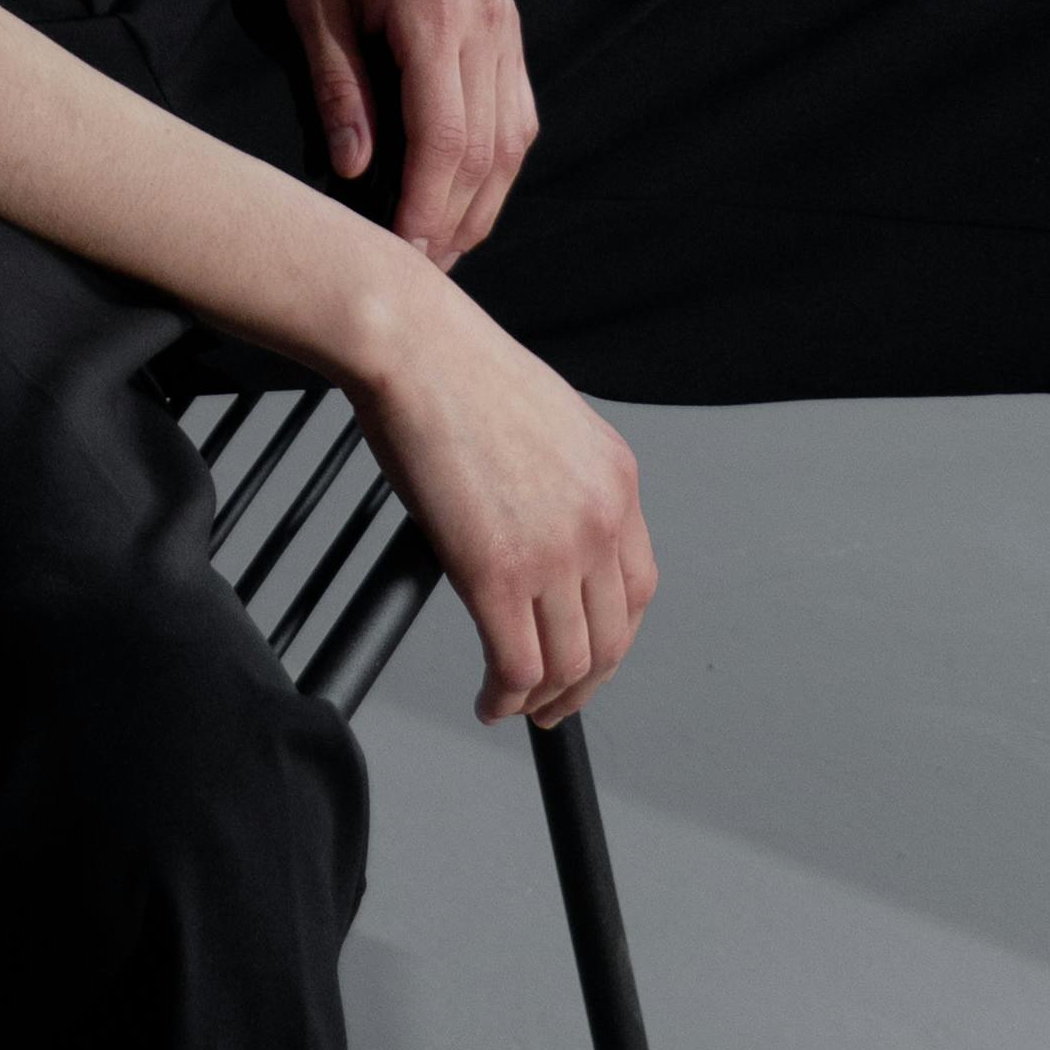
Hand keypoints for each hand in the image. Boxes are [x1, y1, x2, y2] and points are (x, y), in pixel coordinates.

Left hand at [272, 0, 535, 263]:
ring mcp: (504, 17)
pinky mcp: (503, 17)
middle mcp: (485, 19)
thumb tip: (355, 174)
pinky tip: (465, 189)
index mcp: (435, 12)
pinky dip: (496, 158)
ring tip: (443, 248)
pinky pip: (516, 106)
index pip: (445, 140)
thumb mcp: (309, 2)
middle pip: (490, 150)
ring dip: (484, 199)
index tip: (404, 260)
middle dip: (459, 221)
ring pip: (514, 135)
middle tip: (422, 276)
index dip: (427, 210)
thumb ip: (337, 90)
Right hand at [345, 277, 653, 728]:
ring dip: (545, 699)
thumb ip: (555, 479)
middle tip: (557, 703)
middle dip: (584, 684)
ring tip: (518, 707)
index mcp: (616, 477)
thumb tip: (531, 526)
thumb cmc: (451, 363)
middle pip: (612, 637)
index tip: (589, 654)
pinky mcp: (498, 573)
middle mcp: (601, 519)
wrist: (411, 342)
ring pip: (569, 662)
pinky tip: (489, 701)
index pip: (638, 589)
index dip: (613, 636)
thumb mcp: (542, 418)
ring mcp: (554, 550)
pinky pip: (516, 663)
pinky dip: (505, 696)